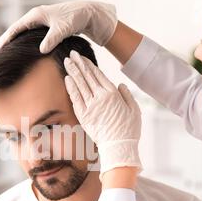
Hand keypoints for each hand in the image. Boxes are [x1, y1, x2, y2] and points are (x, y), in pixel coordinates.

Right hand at [0, 1, 116, 55]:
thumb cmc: (75, 19)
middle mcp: (35, 18)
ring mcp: (40, 23)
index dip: (4, 41)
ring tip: (2, 57)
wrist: (87, 14)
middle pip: (14, 33)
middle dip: (3, 44)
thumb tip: (41, 50)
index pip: (14, 30)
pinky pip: (29, 38)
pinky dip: (22, 45)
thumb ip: (52, 39)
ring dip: (12, 45)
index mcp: (35, 16)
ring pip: (21, 36)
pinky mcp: (46, 29)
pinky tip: (19, 54)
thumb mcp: (62, 29)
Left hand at [64, 50, 141, 176]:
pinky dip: (71, 88)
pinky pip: (75, 98)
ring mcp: (90, 106)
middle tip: (71, 54)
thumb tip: (120, 84)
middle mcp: (100, 97)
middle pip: (87, 76)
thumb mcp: (135, 110)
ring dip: (73, 72)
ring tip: (67, 62)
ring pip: (79, 85)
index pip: (98, 75)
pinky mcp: (84, 116)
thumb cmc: (129, 130)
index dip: (89, 64)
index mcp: (113, 94)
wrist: (118, 146)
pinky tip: (67, 79)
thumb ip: (127, 95)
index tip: (82, 58)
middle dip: (78, 64)